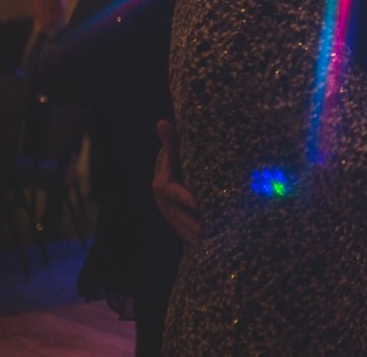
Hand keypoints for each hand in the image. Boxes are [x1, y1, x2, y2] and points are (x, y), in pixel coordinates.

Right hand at [152, 119, 202, 245]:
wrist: (178, 166)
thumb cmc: (180, 154)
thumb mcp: (177, 147)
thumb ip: (171, 139)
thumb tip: (162, 122)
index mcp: (162, 180)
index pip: (167, 190)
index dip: (180, 196)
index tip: (196, 202)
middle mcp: (162, 198)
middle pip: (171, 211)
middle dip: (186, 220)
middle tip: (202, 227)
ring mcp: (168, 209)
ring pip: (176, 222)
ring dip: (188, 231)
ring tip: (204, 238)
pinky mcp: (176, 217)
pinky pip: (180, 228)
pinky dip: (190, 237)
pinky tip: (202, 243)